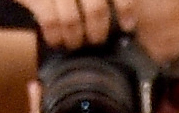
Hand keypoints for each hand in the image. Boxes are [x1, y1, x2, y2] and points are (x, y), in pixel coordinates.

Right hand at [16, 0, 133, 50]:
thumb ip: (96, 2)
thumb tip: (124, 20)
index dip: (125, 8)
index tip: (128, 26)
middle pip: (95, 10)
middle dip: (97, 31)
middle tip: (96, 41)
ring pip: (71, 20)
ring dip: (74, 38)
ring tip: (75, 44)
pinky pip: (50, 21)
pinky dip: (54, 36)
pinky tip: (55, 41)